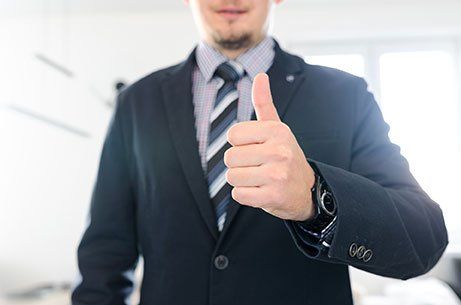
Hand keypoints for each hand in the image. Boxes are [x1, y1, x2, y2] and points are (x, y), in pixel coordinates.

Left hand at [224, 73, 315, 221]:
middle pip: (230, 157)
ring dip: (241, 180)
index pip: (233, 134)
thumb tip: (260, 75)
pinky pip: (238, 195)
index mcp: (277, 131)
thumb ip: (264, 103)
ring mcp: (277, 175)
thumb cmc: (285, 155)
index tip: (255, 148)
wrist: (307, 190)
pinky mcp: (273, 197)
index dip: (239, 143)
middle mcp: (279, 151)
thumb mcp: (277, 129)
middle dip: (239, 164)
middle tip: (258, 166)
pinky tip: (260, 191)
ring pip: (232, 176)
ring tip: (259, 178)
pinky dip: (245, 195)